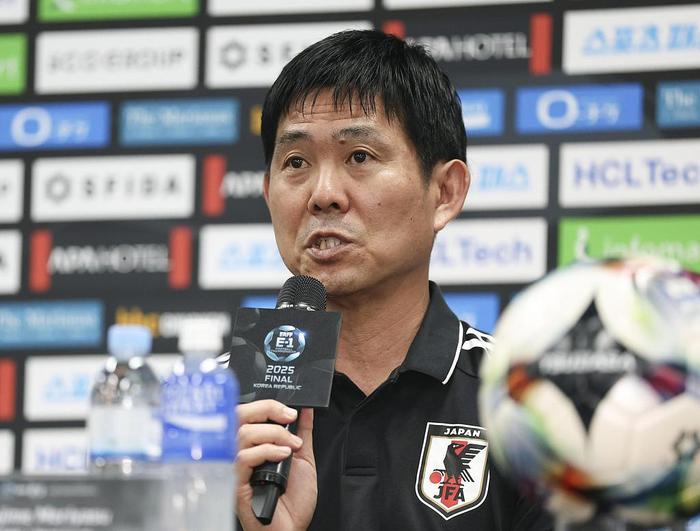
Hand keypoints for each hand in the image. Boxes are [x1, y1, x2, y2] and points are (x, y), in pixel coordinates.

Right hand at [236, 400, 316, 530]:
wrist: (291, 530)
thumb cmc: (294, 501)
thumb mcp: (304, 459)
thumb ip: (303, 432)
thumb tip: (306, 409)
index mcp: (254, 444)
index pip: (249, 412)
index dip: (268, 404)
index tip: (290, 410)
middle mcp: (242, 453)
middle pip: (239, 416)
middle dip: (267, 410)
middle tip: (289, 418)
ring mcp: (237, 468)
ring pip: (242, 434)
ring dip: (272, 434)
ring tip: (291, 447)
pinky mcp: (236, 484)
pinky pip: (242, 458)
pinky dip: (266, 452)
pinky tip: (282, 457)